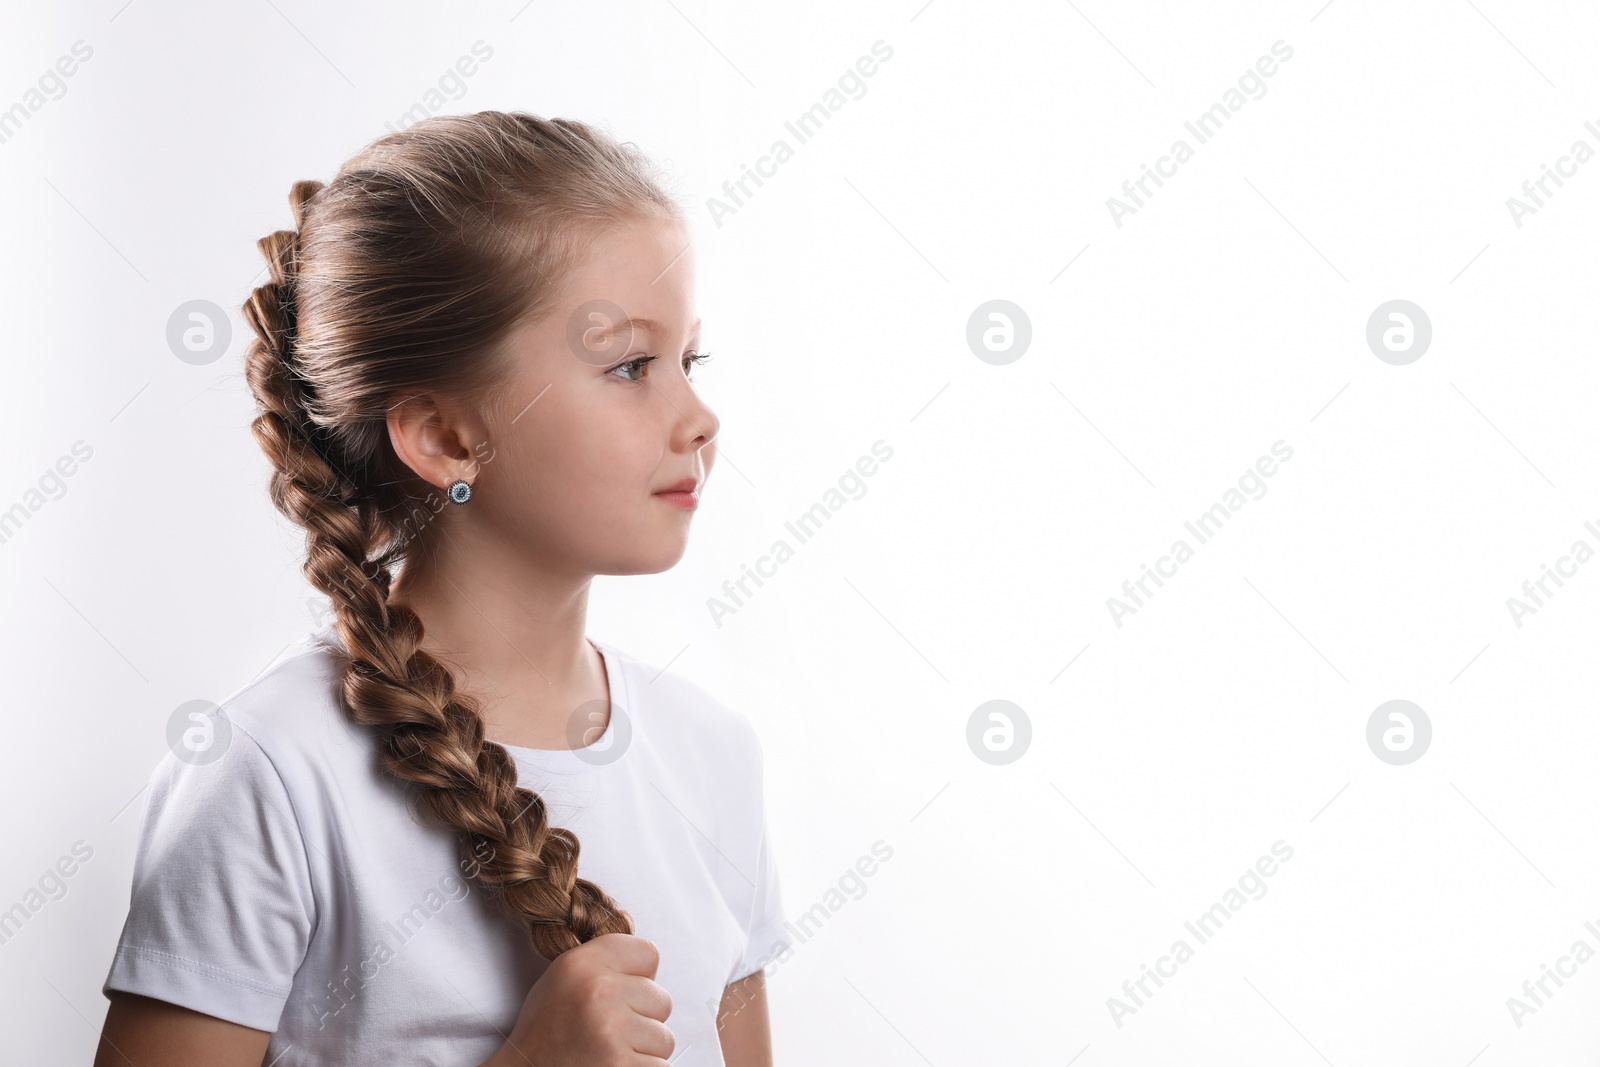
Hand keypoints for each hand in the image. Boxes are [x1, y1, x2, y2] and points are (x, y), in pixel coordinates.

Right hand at [483, 932, 674, 1066]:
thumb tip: (635, 927)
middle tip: (606, 1033)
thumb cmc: (544, 1037)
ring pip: (664, 1038)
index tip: (620, 996)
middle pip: (661, 999)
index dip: (638, 978)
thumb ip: (600, 960)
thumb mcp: (560, 981)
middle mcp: (598, 992)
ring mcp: (612, 1032)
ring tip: (606, 1054)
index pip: (648, 953)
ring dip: (642, 1051)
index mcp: (581, 964)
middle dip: (642, 1020)